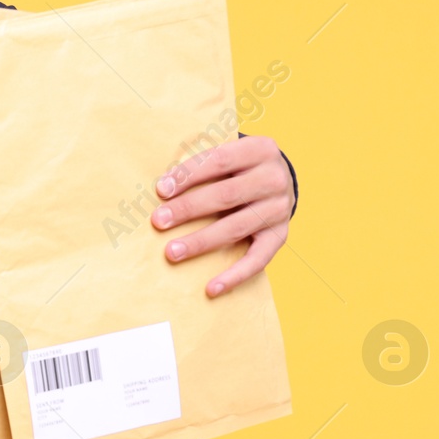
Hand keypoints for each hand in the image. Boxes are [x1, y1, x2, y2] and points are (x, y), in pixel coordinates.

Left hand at [152, 134, 292, 296]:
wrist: (280, 180)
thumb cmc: (239, 166)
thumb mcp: (229, 153)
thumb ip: (202, 163)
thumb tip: (162, 187)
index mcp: (259, 150)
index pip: (218, 161)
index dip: (188, 176)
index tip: (161, 190)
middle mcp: (273, 178)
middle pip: (225, 195)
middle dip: (188, 209)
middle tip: (158, 221)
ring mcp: (279, 209)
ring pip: (235, 228)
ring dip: (201, 242)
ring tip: (172, 252)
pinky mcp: (280, 236)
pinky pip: (257, 259)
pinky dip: (234, 276)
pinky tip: (211, 288)